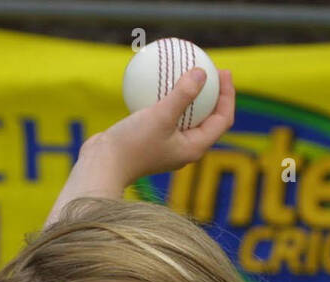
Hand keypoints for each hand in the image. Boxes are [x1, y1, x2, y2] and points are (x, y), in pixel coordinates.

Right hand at [43, 67, 234, 226]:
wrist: (101, 165)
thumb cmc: (132, 145)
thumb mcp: (160, 116)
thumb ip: (183, 94)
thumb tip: (202, 72)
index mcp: (194, 148)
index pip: (222, 120)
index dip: (228, 95)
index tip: (223, 72)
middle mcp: (184, 149)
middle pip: (208, 118)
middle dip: (212, 94)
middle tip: (209, 69)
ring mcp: (167, 146)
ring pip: (185, 117)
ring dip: (188, 96)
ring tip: (185, 72)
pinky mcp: (150, 140)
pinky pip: (164, 116)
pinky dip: (165, 99)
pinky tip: (155, 81)